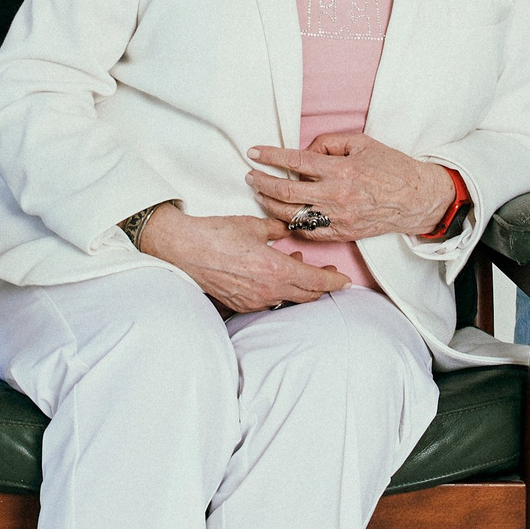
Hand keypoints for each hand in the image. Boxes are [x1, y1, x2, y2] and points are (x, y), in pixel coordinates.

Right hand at [138, 207, 348, 313]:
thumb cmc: (217, 235)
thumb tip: (289, 229)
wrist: (184, 249)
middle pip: (306, 296)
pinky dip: (279, 290)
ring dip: (299, 287)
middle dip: (321, 286)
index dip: (334, 282)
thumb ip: (278, 229)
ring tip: (299, 267)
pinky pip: (269, 300)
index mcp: (276, 271)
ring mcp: (254, 300)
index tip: (345, 281)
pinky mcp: (241, 303)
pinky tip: (274, 275)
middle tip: (330, 276)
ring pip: (288, 299)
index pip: (316, 282)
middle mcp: (268, 291)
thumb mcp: (253, 225)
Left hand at [244, 129, 454, 241]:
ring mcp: (338, 219)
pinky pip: (307, 232)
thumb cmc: (391, 167)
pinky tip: (281, 214)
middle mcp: (337, 197)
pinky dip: (290, 223)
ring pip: (292, 216)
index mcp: (341, 171)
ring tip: (260, 194)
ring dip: (270, 205)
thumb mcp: (361, 143)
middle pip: (286, 193)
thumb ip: (328, 143)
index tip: (254, 152)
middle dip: (262, 183)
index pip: (296, 162)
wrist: (416, 199)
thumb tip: (304, 152)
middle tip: (250, 175)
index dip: (270, 156)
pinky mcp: (341, 234)